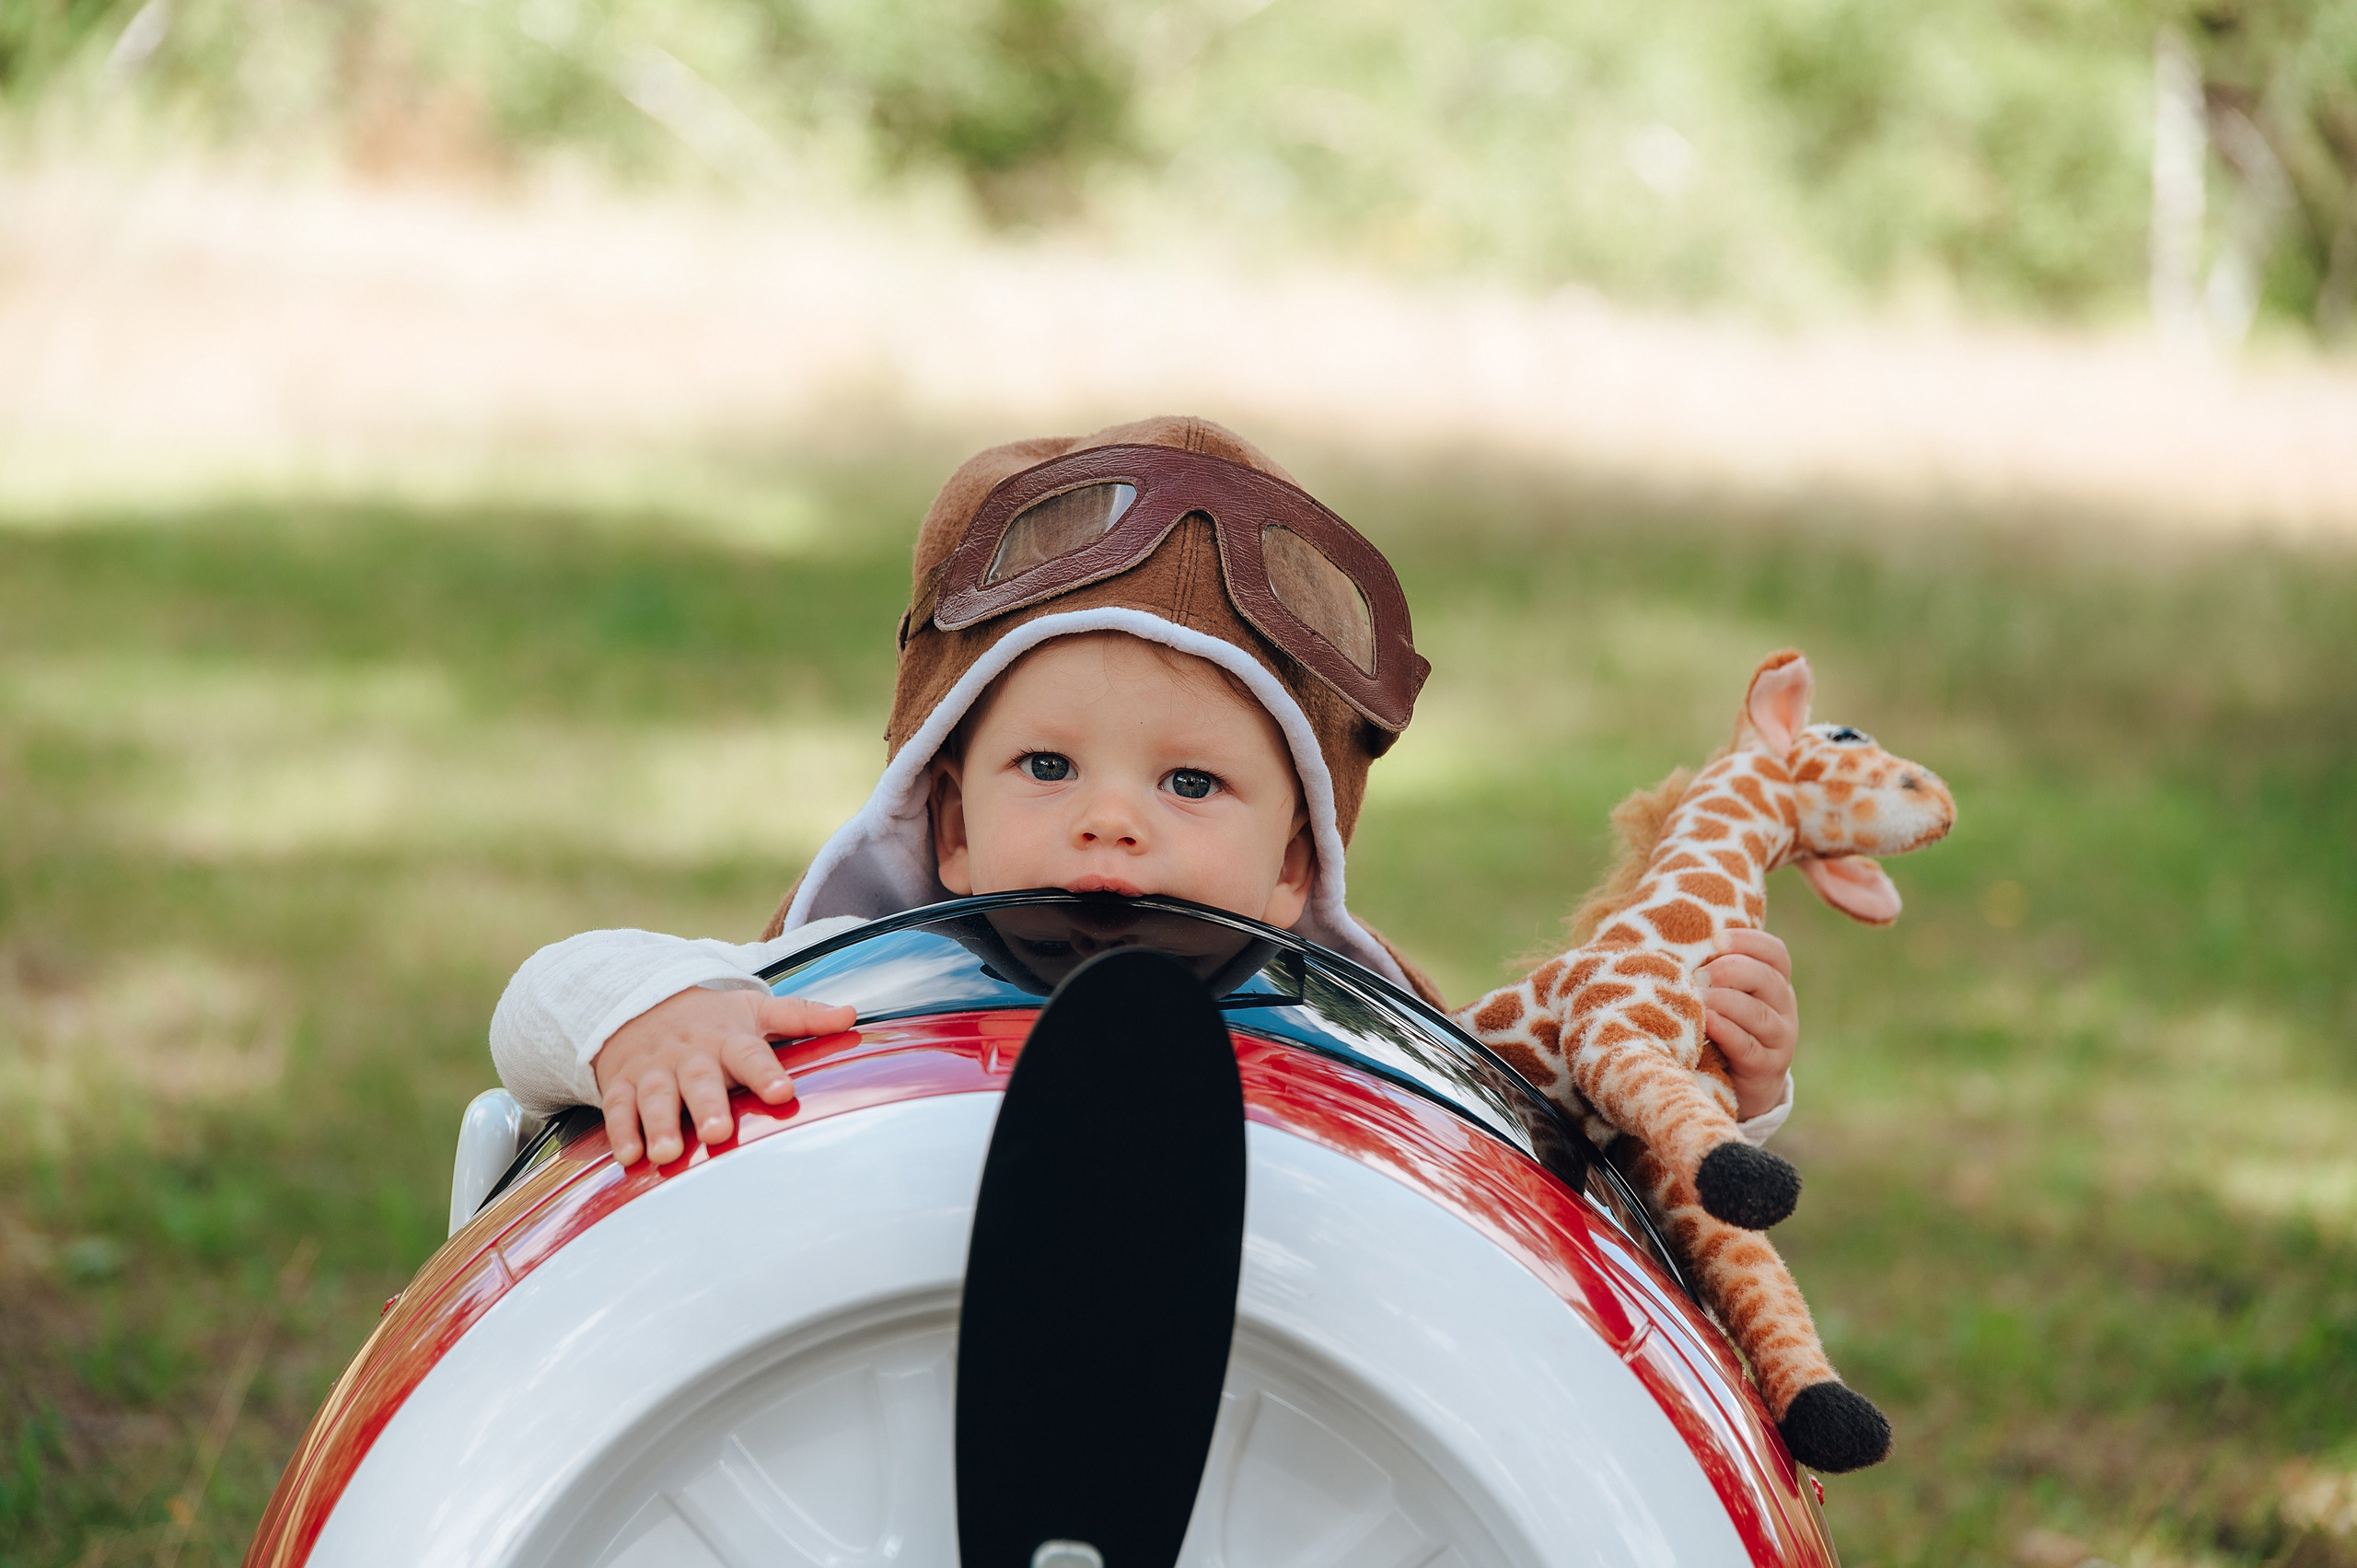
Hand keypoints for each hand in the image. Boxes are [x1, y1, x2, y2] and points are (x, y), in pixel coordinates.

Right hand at [594, 988, 856, 1166]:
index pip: (751, 1054)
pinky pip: (619, 1107)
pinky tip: (630, 1157)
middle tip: (716, 1133)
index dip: (766, 1073)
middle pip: (699, 1079)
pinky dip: (622, 1131)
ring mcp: (654, 1069)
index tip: (783, 1092)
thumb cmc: (712, 1019)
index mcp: (728, 1038)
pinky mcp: (623, 1083)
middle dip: (706, 1106)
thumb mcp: (755, 1010)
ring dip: (660, 1124)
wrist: (642, 1003)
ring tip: (668, 1153)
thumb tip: (852, 1015)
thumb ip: (801, 1016)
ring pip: (656, 1095)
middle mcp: (690, 1054)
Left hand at [1700, 929, 1797, 1121]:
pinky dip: (1726, 1031)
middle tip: (1700, 975)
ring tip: (1698, 999)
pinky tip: (1708, 1023)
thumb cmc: (1723, 1029)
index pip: (1775, 954)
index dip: (1750, 942)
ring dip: (1725, 1002)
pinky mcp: (1766, 1068)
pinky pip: (1748, 1046)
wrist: (1740, 1085)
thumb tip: (1676, 944)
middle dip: (1731, 971)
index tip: (1718, 939)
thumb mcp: (1725, 997)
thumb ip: (1713, 973)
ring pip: (1758, 1013)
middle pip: (1767, 979)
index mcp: (1775, 983)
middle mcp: (1784, 1008)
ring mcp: (1779, 1040)